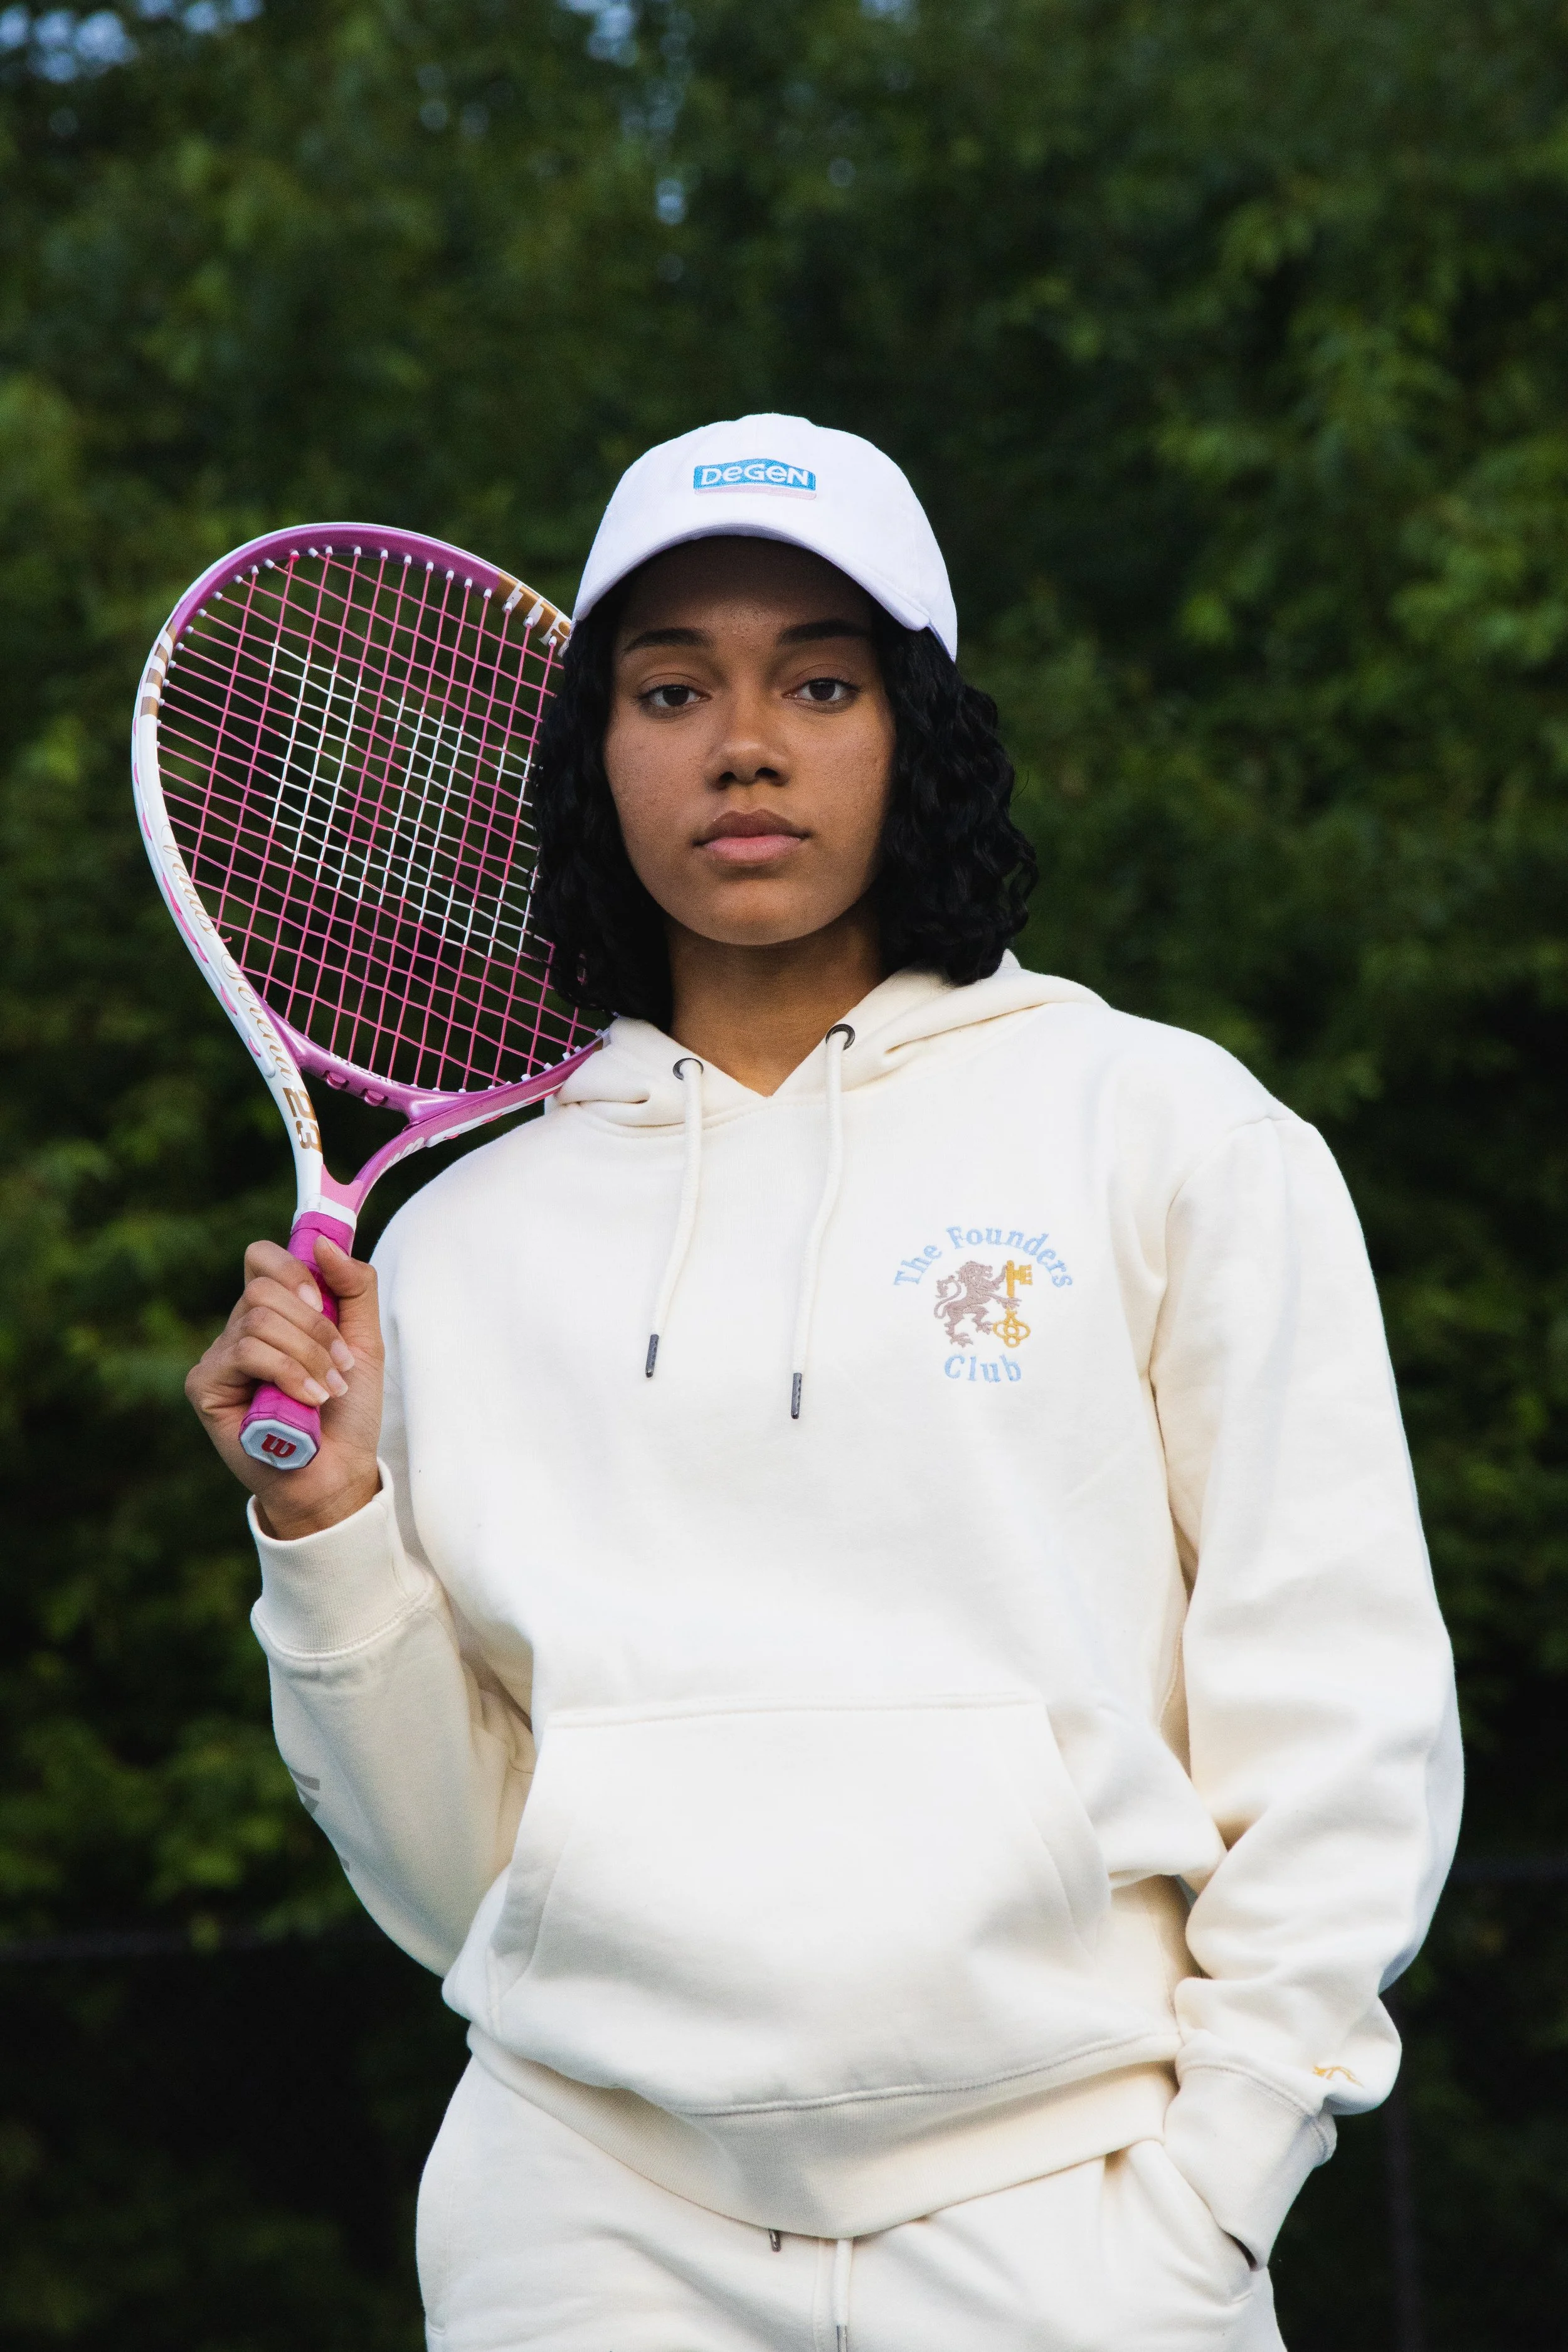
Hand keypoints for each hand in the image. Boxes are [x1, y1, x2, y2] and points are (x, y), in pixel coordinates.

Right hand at [186, 1235, 382, 1539]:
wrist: (337, 1473)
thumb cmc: (347, 1411)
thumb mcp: (365, 1342)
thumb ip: (354, 1287)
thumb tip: (322, 1242)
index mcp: (275, 1313)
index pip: (262, 1258)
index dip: (292, 1266)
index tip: (323, 1297)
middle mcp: (241, 1329)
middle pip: (265, 1286)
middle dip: (315, 1325)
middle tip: (341, 1364)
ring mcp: (220, 1357)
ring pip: (259, 1319)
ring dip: (308, 1355)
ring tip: (328, 1390)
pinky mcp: (205, 1386)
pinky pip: (245, 1353)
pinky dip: (288, 1373)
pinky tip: (308, 1401)